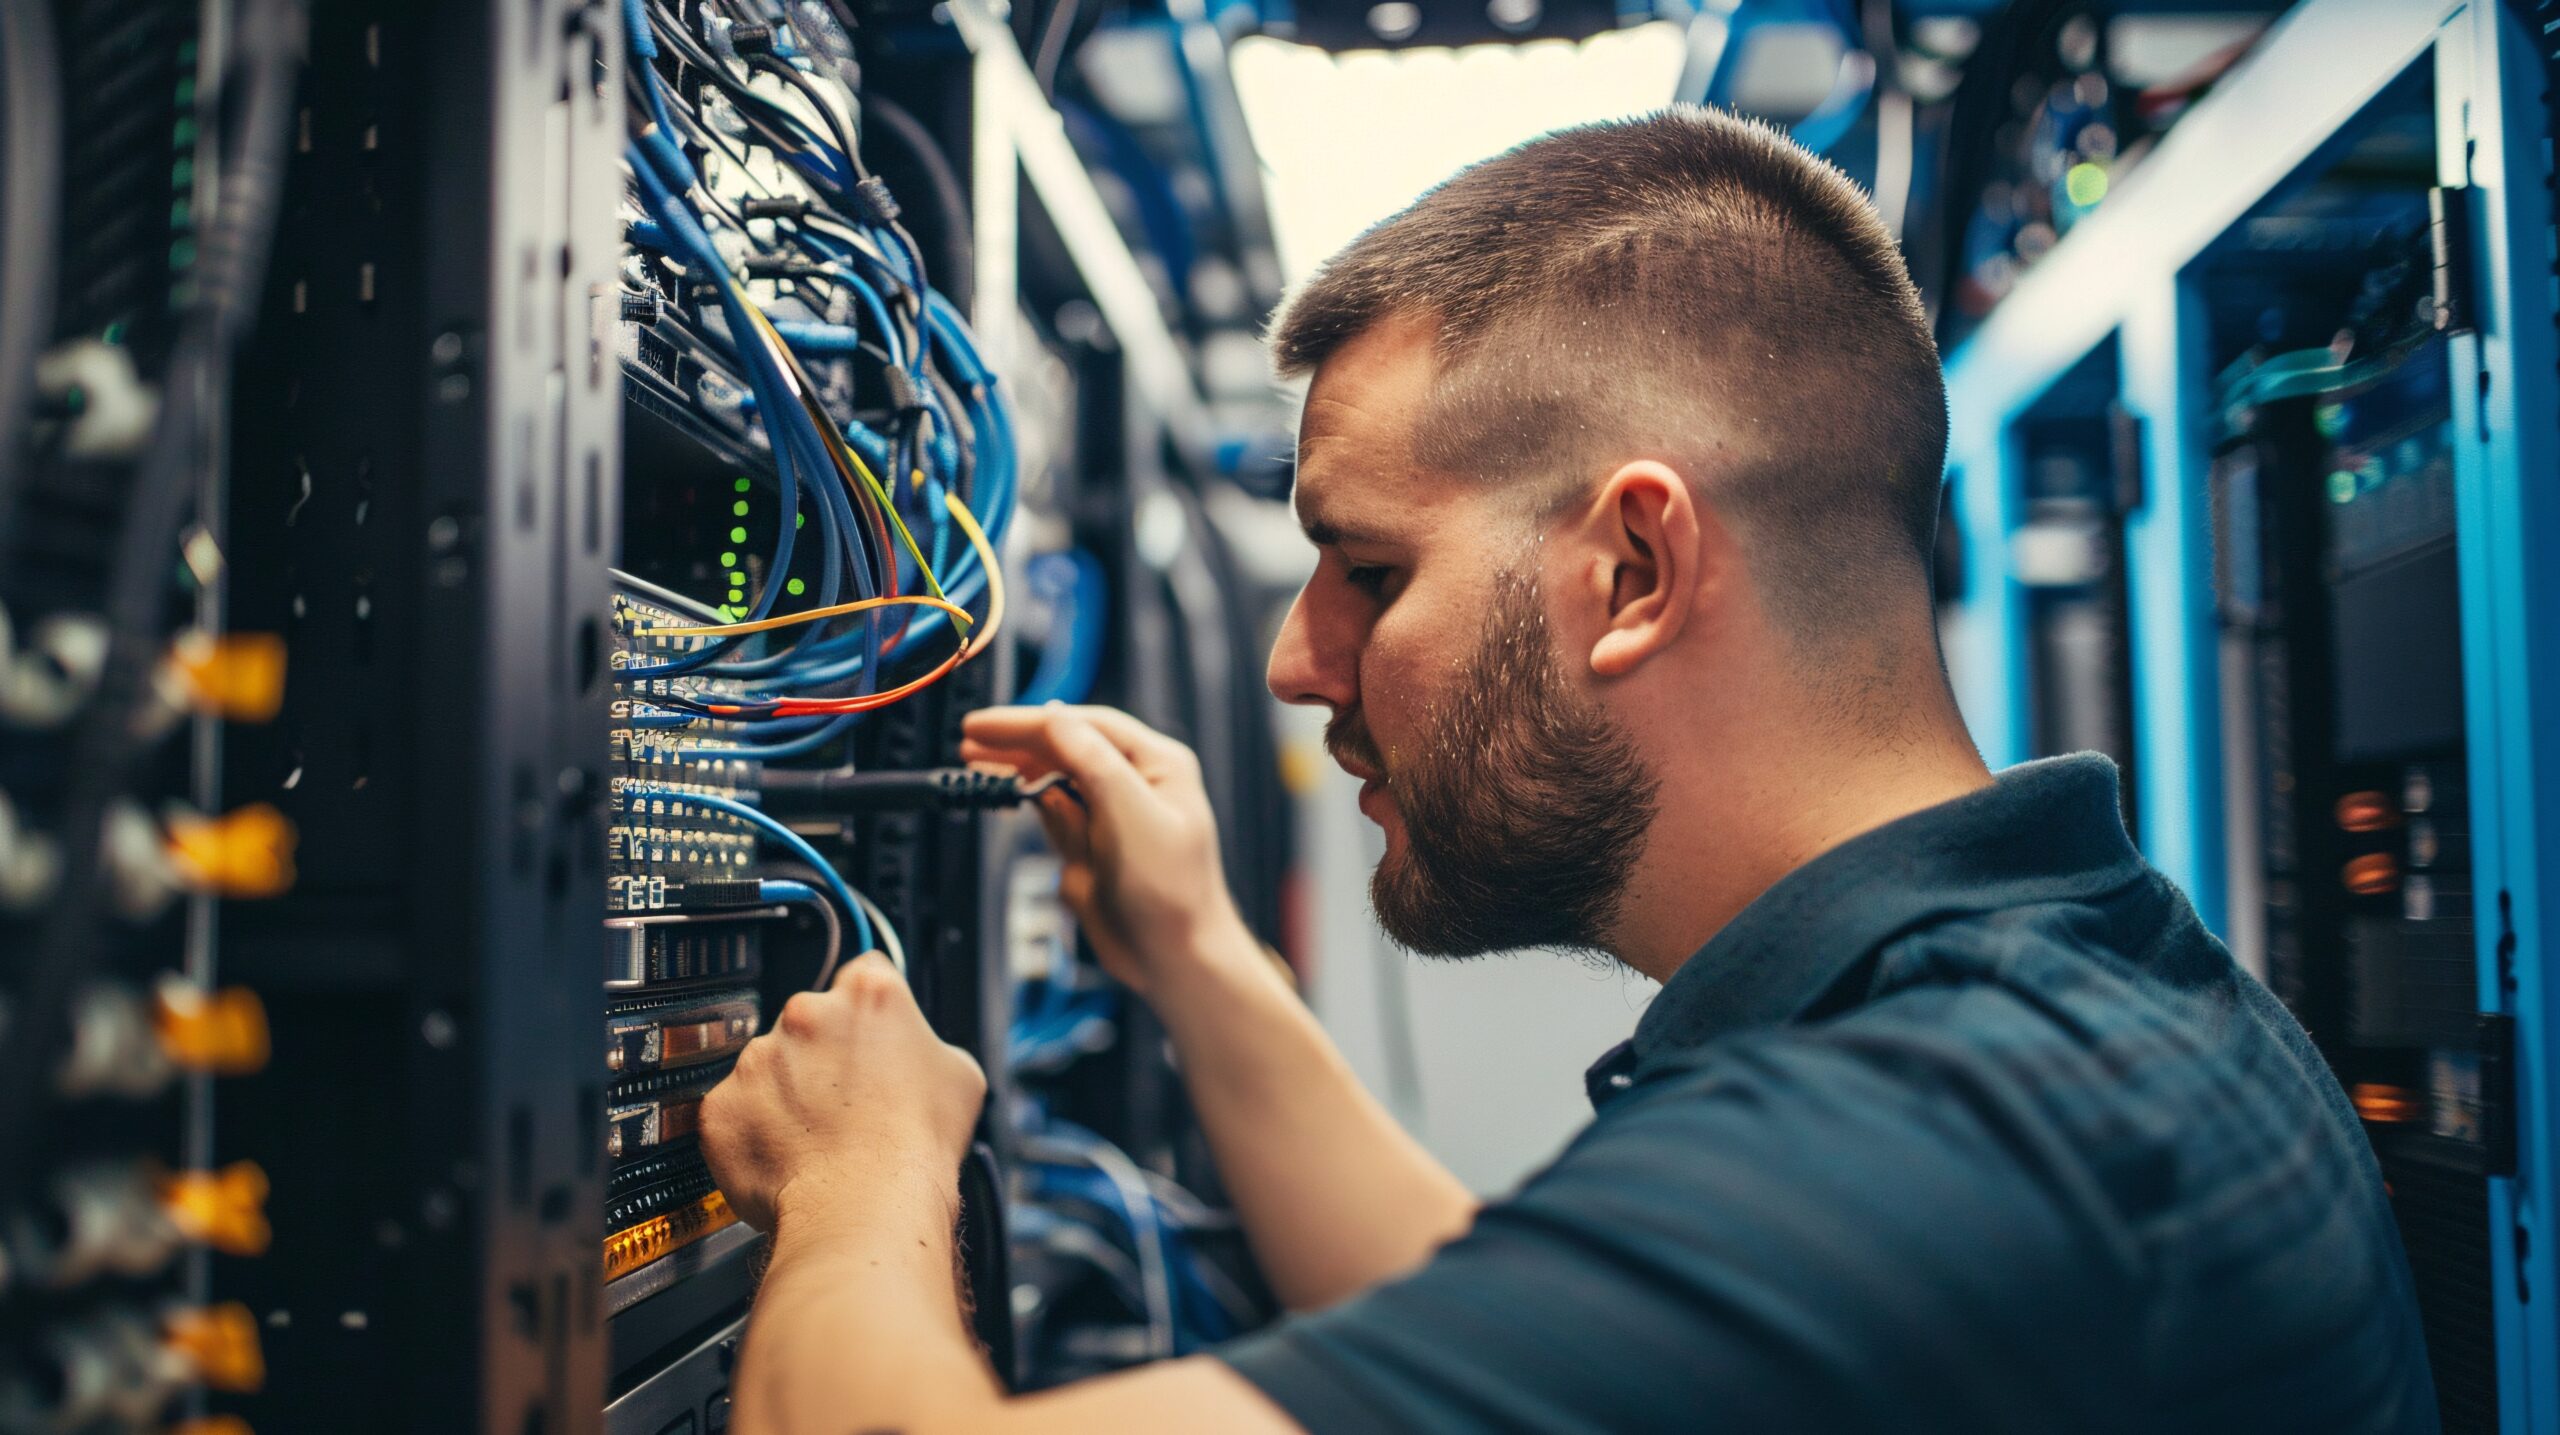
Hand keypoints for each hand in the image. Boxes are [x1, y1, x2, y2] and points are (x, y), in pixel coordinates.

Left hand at [699, 952, 986, 1233]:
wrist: (866, 1208)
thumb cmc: (915, 1149)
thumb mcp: (961, 1077)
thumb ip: (928, 1046)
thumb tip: (917, 1054)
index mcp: (869, 996)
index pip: (865, 973)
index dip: (871, 1008)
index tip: (870, 1032)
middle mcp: (806, 1013)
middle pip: (812, 1019)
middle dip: (825, 1052)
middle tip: (849, 1101)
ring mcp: (758, 1058)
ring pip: (769, 1065)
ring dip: (787, 1092)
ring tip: (820, 1137)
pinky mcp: (722, 1105)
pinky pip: (736, 1111)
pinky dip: (754, 1130)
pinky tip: (789, 1155)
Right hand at [959, 704, 1250, 995]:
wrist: (1175, 958)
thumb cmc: (1174, 891)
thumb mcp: (1130, 812)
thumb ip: (1091, 762)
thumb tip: (1052, 722)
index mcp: (1156, 763)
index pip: (1082, 725)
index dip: (1029, 722)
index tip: (985, 725)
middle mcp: (1135, 782)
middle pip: (1066, 746)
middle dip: (1018, 742)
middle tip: (972, 742)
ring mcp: (1113, 815)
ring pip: (1055, 779)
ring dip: (1019, 769)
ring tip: (979, 764)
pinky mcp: (1094, 847)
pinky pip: (1055, 815)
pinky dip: (1030, 804)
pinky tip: (1009, 798)